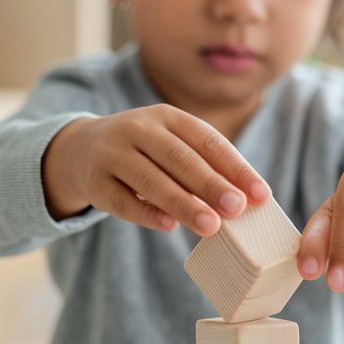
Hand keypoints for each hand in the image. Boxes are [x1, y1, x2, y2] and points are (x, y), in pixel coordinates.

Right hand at [42, 105, 270, 232]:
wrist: (83, 150)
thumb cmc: (146, 152)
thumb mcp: (173, 145)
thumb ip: (205, 167)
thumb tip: (246, 201)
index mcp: (167, 116)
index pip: (207, 141)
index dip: (236, 168)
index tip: (261, 194)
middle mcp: (138, 129)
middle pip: (180, 159)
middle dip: (211, 184)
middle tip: (237, 208)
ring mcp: (113, 154)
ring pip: (151, 180)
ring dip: (183, 204)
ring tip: (211, 226)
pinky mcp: (96, 182)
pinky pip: (123, 201)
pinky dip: (147, 214)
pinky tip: (170, 226)